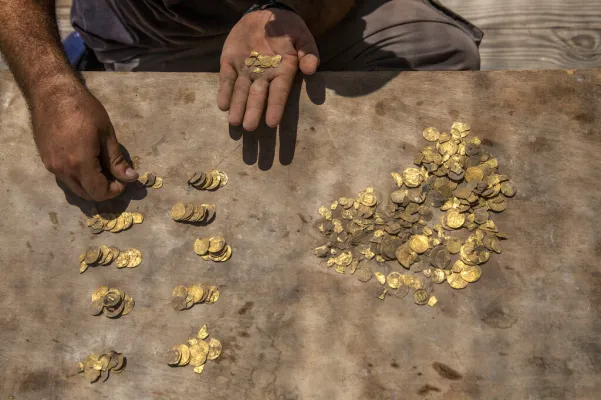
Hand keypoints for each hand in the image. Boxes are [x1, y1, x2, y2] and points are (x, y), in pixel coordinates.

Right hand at [32, 85, 138, 200]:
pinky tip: (87, 163)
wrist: (51, 93)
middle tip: (115, 177)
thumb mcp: (106, 134)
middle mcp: (63, 169)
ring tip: (102, 169)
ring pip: (74, 188)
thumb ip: (116, 160)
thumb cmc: (83, 109)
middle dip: (103, 190)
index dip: (114, 191)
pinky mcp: (46, 160)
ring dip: (90, 185)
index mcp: (80, 163)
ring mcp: (51, 166)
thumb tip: (130, 177)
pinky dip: (79, 178)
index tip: (123, 181)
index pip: (98, 192)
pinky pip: (65, 178)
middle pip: (86, 194)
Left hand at [218, 8, 318, 130]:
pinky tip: (222, 105)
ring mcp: (245, 70)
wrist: (266, 15)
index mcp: (282, 72)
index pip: (279, 92)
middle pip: (257, 96)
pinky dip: (224, 91)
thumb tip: (311, 69)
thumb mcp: (302, 36)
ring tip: (234, 121)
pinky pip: (226, 78)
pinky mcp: (230, 63)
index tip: (272, 123)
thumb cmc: (288, 29)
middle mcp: (263, 75)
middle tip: (248, 127)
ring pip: (241, 91)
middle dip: (253, 111)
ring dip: (237, 106)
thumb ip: (308, 52)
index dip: (275, 107)